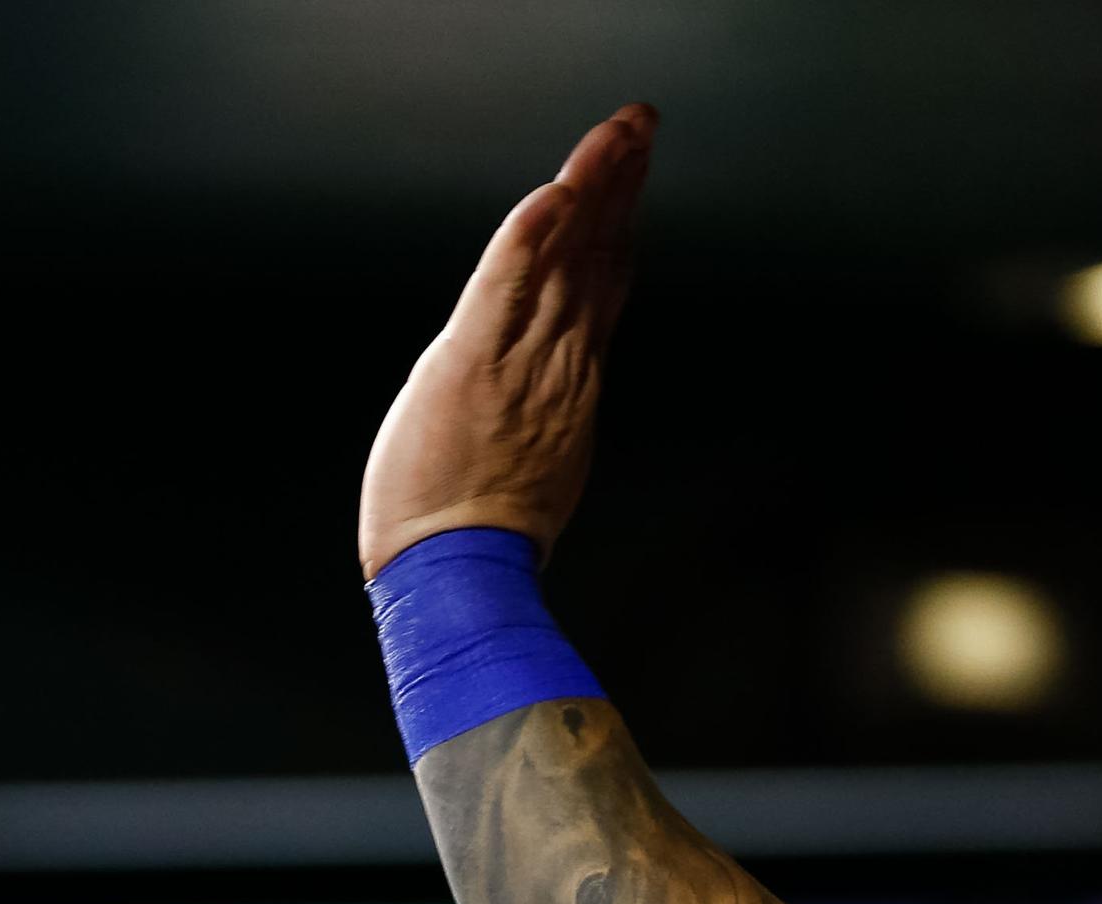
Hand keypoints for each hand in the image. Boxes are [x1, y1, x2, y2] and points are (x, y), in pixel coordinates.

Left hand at [357, 103, 652, 579]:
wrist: (460, 578)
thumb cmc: (477, 542)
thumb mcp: (530, 468)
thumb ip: (541, 418)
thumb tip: (540, 406)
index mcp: (568, 386)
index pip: (602, 288)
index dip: (619, 228)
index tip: (634, 181)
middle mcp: (558, 363)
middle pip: (596, 256)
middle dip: (619, 186)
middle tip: (640, 128)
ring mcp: (522, 361)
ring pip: (566, 257)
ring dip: (592, 186)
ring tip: (620, 133)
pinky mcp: (472, 363)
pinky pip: (507, 285)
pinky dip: (530, 235)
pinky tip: (553, 191)